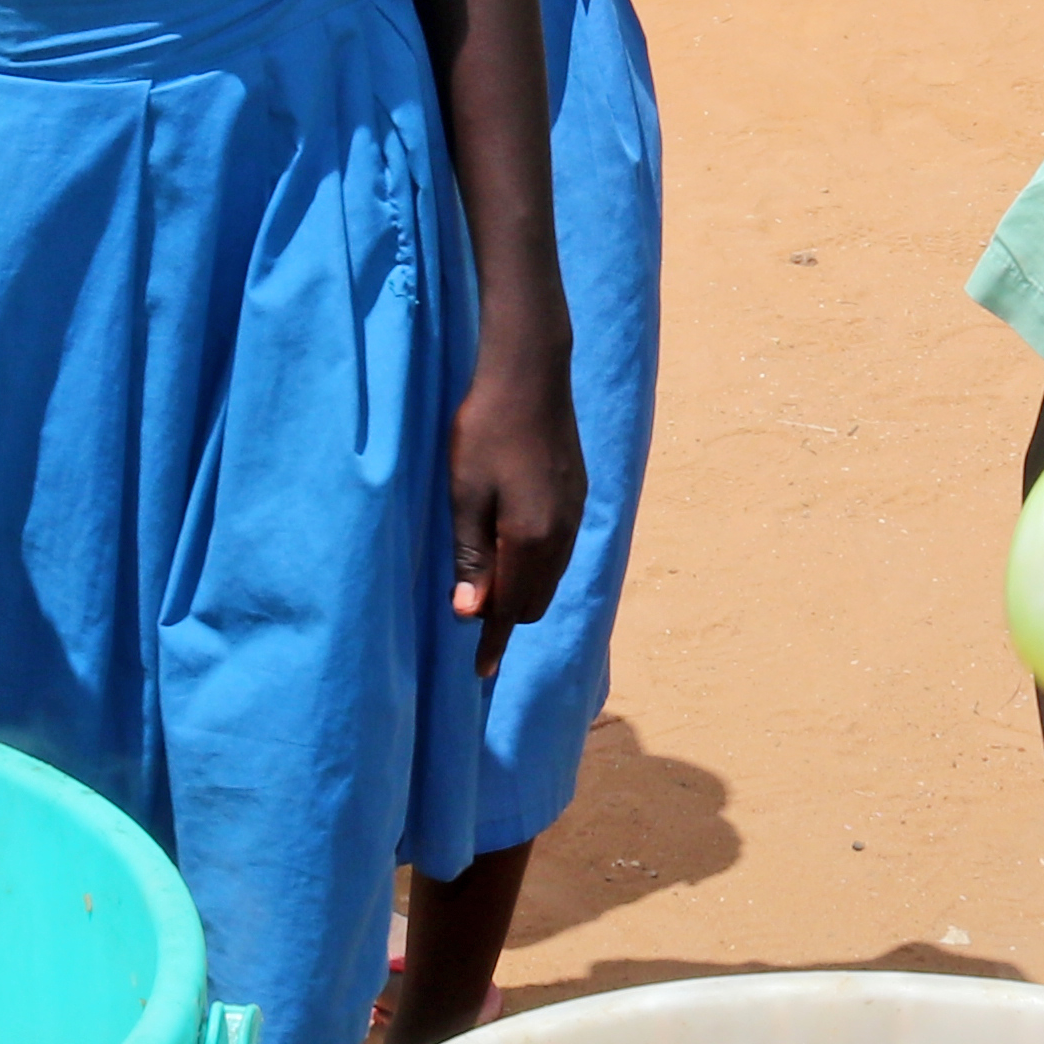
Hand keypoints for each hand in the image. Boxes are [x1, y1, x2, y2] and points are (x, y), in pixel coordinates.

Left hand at [446, 343, 585, 671]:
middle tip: (470, 613)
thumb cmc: (484, 430)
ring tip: (488, 585)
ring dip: (522, 589)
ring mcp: (575, 515)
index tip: (479, 672)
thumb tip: (471, 614)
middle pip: (535, 600)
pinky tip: (512, 548)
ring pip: (550, 577)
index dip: (493, 641)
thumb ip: (471, 557)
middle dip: (506, 616)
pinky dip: (535, 565)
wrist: (531, 372)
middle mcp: (562, 535)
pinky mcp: (577, 496)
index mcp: (532, 539)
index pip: (512, 608)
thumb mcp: (465, 496)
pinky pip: (559, 551)